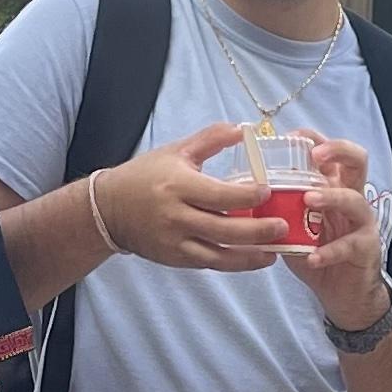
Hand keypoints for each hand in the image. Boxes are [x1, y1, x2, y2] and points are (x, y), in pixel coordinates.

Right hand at [92, 122, 293, 273]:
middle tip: (283, 227)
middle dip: (257, 232)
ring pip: (219, 255)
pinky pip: (210, 263)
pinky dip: (234, 263)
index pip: (219, 195)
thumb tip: (243, 128)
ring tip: (275, 252)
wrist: (108, 209)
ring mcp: (175, 242)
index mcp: (178, 186)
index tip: (269, 192)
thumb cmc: (145, 176)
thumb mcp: (176, 151)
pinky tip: (254, 258)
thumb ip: (210, 139)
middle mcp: (177, 217)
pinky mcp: (175, 259)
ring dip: (250, 256)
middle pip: (224, 229)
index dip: (247, 196)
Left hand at [283, 137, 389, 325]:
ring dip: (331, 197)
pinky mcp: (365, 248)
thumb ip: (278, 211)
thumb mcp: (294, 228)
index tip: (291, 137)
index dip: (315, 139)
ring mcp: (361, 223)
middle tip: (315, 156)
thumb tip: (241, 199)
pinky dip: (328, 251)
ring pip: (354, 200)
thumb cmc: (317, 254)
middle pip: (357, 160)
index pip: (331, 153)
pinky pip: (349, 245)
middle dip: (337, 150)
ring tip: (309, 200)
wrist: (343, 293)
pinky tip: (312, 258)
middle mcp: (351, 199)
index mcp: (333, 188)